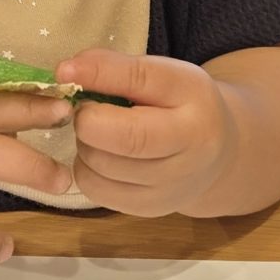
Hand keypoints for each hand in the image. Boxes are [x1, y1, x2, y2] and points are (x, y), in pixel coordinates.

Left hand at [53, 50, 238, 217]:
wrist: (214, 156)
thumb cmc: (182, 106)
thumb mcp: (164, 76)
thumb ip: (118, 69)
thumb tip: (65, 72)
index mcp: (195, 105)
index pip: (142, 85)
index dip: (98, 77)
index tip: (66, 71)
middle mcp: (190, 154)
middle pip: (124, 138)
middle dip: (89, 119)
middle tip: (87, 109)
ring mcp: (169, 189)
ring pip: (101, 166)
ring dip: (85, 143)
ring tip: (101, 132)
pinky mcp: (147, 209)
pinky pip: (95, 188)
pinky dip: (87, 168)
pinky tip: (103, 155)